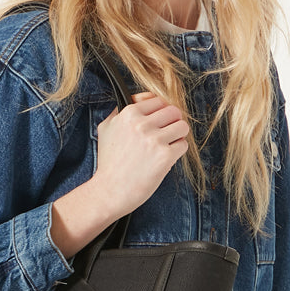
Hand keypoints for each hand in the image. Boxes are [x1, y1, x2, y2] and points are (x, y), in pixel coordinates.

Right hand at [94, 91, 189, 215]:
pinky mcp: (165, 156)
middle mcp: (142, 124)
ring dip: (178, 136)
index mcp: (129, 113)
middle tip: (167, 134)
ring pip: (182, 126)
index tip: (159, 122)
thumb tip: (137, 99)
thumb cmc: (109, 163)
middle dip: (172, 122)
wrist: (109, 191)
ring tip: (167, 146)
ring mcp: (154, 139)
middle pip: (173, 111)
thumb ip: (120, 112)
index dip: (160, 112)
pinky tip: (166, 158)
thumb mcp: (106, 129)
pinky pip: (183, 145)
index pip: (157, 100)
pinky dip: (177, 151)